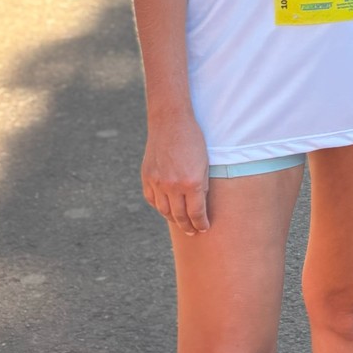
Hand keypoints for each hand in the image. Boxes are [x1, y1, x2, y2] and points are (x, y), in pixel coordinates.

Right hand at [141, 116, 210, 234]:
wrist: (170, 121)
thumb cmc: (193, 139)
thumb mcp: (205, 163)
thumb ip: (202, 185)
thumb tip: (199, 205)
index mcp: (191, 182)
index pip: (196, 213)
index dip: (201, 223)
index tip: (204, 228)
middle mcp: (173, 186)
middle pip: (179, 216)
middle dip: (188, 226)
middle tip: (193, 231)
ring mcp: (158, 182)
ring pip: (164, 210)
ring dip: (173, 219)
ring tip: (180, 222)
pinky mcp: (147, 177)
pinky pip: (152, 199)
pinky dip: (159, 206)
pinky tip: (165, 208)